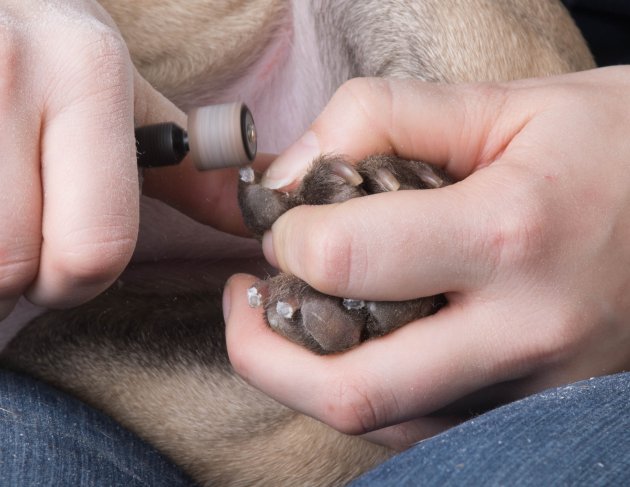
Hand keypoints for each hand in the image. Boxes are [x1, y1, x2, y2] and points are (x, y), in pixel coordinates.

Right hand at [0, 0, 249, 321]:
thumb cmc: (50, 53)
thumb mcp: (122, 95)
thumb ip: (194, 171)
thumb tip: (256, 221)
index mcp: (87, 74)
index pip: (96, 246)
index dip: (80, 282)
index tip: (68, 272)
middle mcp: (10, 72)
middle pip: (12, 265)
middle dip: (21, 280)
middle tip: (22, 249)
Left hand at [225, 66, 629, 448]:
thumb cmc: (611, 146)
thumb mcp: (503, 102)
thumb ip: (380, 118)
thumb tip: (288, 173)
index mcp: (510, 234)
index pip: (345, 261)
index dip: (289, 239)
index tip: (287, 221)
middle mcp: (523, 331)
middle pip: (349, 390)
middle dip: (262, 354)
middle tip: (244, 305)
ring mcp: (532, 387)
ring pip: (380, 423)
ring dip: (305, 380)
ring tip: (288, 319)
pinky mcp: (532, 408)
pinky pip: (421, 426)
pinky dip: (365, 392)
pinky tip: (356, 343)